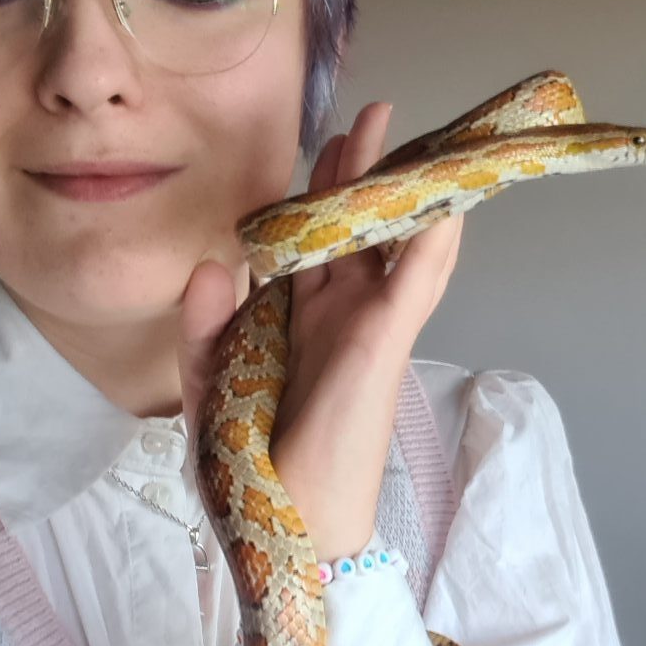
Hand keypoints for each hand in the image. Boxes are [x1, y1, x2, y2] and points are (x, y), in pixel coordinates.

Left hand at [179, 102, 461, 561]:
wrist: (286, 528)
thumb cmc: (253, 467)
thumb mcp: (209, 385)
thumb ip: (202, 326)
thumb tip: (212, 264)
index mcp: (303, 320)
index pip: (317, 240)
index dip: (324, 189)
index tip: (328, 141)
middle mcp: (341, 316)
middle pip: (361, 228)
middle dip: (367, 171)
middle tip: (375, 116)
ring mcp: (368, 329)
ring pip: (397, 246)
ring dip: (408, 194)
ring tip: (419, 142)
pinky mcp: (381, 349)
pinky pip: (411, 287)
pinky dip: (429, 244)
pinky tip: (444, 203)